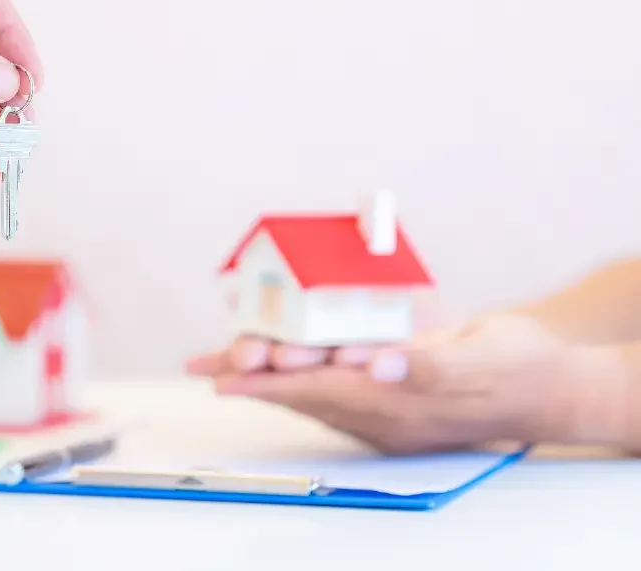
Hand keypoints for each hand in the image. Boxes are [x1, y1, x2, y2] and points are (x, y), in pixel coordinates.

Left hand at [187, 313, 594, 453]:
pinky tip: (286, 357)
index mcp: (400, 401)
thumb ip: (429, 365)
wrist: (553, 387)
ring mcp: (388, 404)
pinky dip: (305, 366)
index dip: (269, 382)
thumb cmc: (522, 370)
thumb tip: (378, 364)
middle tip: (213, 363)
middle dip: (258, 376)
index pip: (319, 390)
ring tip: (229, 361)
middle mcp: (384, 409)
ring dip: (274, 373)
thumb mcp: (483, 361)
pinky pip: (338, 381)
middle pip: (308, 391)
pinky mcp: (393, 391)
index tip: (225, 378)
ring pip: (318, 387)